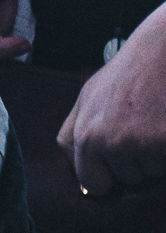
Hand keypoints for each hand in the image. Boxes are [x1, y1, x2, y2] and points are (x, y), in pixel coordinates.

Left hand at [58, 4, 165, 195]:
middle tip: (137, 126)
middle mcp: (110, 142)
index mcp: (86, 134)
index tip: (114, 153)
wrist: (161, 49)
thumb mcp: (88, 97)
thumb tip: (80, 180)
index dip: (106, 173)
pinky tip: (164, 123)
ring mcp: (140, 144)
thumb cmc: (128, 73)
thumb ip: (75, 136)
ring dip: (154, 155)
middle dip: (133, 163)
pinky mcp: (164, 143)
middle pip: (124, 180)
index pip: (92, 183)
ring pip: (149, 175)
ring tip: (152, 119)